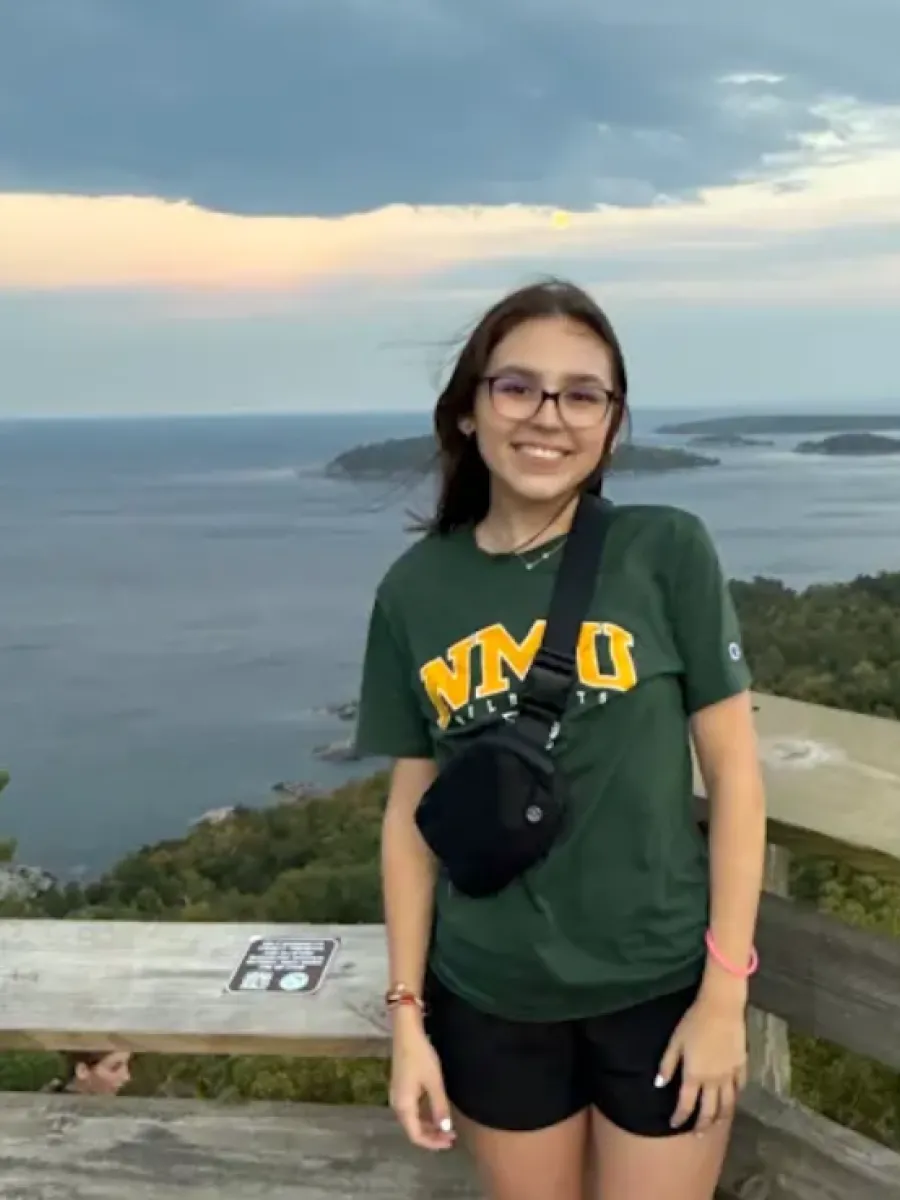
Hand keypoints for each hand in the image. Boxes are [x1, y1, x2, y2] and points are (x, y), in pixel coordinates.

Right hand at [389, 1015, 455, 1150]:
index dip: (433, 1143)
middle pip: (413, 1129)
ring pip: (413, 1120)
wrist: (406, 1032)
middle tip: (451, 1136)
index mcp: (403, 1106)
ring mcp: (397, 1096)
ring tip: (446, 1127)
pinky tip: (436, 1112)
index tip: (450, 1141)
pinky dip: (424, 1116)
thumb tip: (445, 1129)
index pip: (416, 1136)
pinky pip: (412, 1110)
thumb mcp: (434, 1082)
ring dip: (429, 1126)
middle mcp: (397, 1104)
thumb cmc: (420, 1056)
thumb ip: (439, 1107)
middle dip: (432, 1136)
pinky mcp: (401, 1088)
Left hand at [656, 996, 747, 1134]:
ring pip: (728, 1105)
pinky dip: (735, 1098)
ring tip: (716, 1124)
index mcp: (694, 1075)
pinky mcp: (742, 1066)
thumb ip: (667, 1065)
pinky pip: (739, 1089)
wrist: (721, 1007)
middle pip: (709, 1111)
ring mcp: (730, 1075)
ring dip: (721, 1118)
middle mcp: (714, 1081)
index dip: (679, 1117)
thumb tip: (659, 1084)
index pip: (686, 1104)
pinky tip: (732, 1100)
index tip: (674, 1124)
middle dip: (702, 1126)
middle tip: (697, 1135)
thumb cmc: (694, 1021)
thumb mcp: (675, 1041)